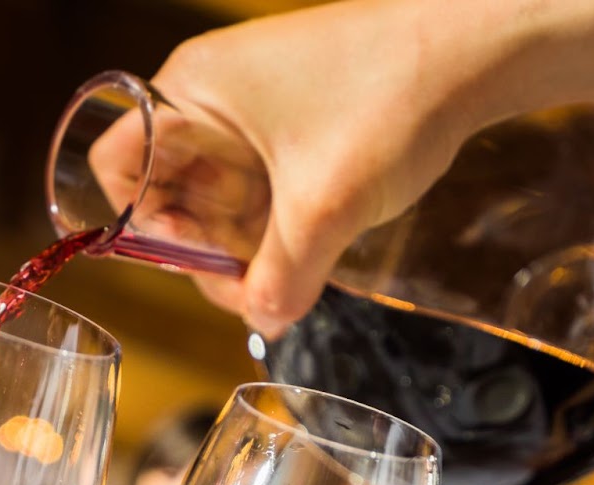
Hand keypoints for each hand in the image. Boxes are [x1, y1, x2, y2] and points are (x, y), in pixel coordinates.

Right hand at [140, 0, 535, 336]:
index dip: (149, 227)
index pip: (119, 166)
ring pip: (217, 191)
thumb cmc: (390, 100)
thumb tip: (261, 325)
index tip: (204, 260)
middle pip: (169, 188)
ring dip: (244, 240)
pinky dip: (275, 218)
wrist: (474, 50)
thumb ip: (283, 277)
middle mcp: (210, 91)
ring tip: (290, 271)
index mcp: (192, 90)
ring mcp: (252, 103)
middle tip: (255, 287)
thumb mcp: (325, 208)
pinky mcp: (291, 116)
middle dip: (206, 247)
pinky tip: (311, 245)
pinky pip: (258, 180)